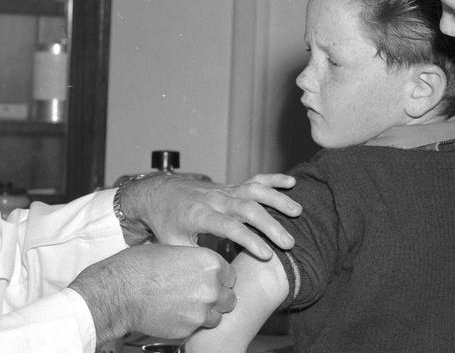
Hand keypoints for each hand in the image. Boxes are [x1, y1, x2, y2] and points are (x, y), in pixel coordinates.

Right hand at [69, 244, 235, 342]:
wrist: (120, 291)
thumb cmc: (139, 266)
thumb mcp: (173, 251)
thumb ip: (194, 261)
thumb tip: (200, 266)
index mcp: (210, 262)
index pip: (230, 275)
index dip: (219, 278)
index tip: (209, 280)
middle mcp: (211, 286)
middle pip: (229, 297)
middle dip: (217, 297)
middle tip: (198, 295)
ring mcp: (202, 310)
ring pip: (217, 316)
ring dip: (206, 313)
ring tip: (186, 306)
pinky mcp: (190, 328)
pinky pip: (199, 327)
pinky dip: (191, 323)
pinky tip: (175, 314)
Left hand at [118, 173, 299, 258]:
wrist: (157, 194)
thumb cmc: (165, 223)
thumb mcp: (173, 245)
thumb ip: (195, 257)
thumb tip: (218, 275)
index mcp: (198, 215)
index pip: (228, 226)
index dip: (248, 240)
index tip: (267, 255)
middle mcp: (214, 199)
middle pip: (247, 208)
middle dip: (270, 225)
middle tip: (289, 243)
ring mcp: (224, 190)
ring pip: (254, 191)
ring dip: (277, 200)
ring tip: (297, 212)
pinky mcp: (230, 186)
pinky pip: (253, 180)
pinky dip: (273, 179)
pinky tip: (291, 183)